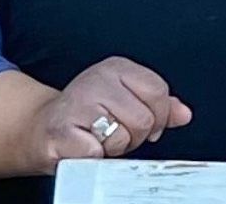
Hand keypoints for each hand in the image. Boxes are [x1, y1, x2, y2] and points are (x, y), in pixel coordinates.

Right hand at [25, 56, 191, 173]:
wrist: (41, 128)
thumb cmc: (88, 116)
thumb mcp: (126, 100)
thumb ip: (158, 106)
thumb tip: (184, 113)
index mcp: (117, 67)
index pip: (159, 91)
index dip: (158, 116)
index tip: (145, 125)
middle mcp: (98, 79)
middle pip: (144, 118)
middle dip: (134, 136)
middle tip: (114, 133)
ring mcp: (79, 102)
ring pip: (123, 137)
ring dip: (113, 148)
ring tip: (98, 138)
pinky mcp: (63, 130)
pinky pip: (98, 153)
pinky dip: (94, 157)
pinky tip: (83, 147)